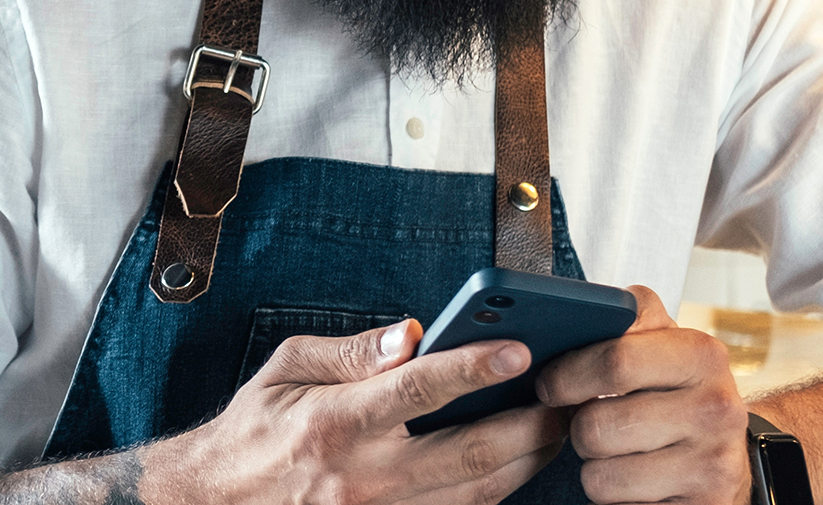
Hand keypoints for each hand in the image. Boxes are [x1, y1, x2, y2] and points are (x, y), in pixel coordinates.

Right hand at [167, 318, 569, 503]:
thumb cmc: (254, 432)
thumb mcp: (287, 370)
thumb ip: (352, 351)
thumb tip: (413, 333)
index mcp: (333, 424)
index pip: (417, 390)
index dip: (473, 368)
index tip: (520, 348)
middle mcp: (360, 478)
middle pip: (466, 454)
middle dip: (528, 426)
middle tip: (567, 399)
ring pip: (473, 496)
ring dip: (523, 464)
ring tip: (555, 431)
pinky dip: (491, 496)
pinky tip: (513, 470)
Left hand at [539, 287, 750, 504]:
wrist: (730, 455)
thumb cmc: (681, 392)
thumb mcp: (666, 343)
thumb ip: (629, 315)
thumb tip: (583, 309)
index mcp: (703, 356)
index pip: (615, 361)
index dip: (568, 375)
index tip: (550, 383)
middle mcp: (716, 410)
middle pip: (597, 426)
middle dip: (577, 427)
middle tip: (586, 421)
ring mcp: (711, 466)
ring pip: (600, 476)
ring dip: (594, 468)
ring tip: (616, 452)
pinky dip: (615, 498)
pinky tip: (633, 481)